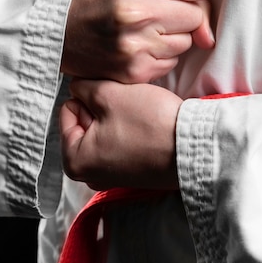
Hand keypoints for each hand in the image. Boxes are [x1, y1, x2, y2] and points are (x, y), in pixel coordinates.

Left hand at [59, 79, 182, 190]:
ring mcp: (111, 176)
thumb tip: (77, 86)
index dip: (90, 96)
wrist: (193, 147)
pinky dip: (130, 130)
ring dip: (118, 116)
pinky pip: (121, 142)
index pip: (68, 108)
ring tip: (138, 117)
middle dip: (103, 108)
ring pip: (105, 129)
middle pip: (85, 121)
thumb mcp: (109, 94)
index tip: (114, 101)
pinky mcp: (131, 173)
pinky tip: (145, 129)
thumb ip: (83, 86)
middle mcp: (89, 175)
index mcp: (74, 160)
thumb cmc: (151, 124)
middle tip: (127, 107)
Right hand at [62, 0, 213, 83]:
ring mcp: (136, 44)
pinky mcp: (134, 70)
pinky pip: (170, 63)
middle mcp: (138, 10)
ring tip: (142, 30)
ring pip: (186, 42)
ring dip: (171, 37)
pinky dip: (159, 56)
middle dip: (181, 15)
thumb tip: (208, 35)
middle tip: (154, 13)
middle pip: (195, 16)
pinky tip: (136, 47)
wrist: (59, 30)